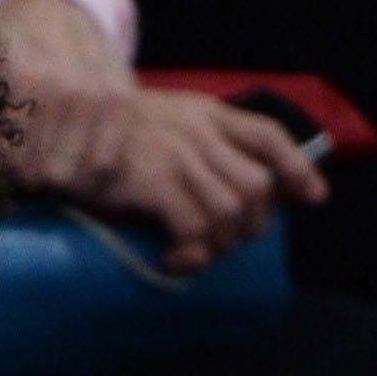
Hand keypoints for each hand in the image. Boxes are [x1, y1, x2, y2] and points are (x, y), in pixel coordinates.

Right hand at [0, 0, 325, 275]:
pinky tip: (172, 261)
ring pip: (232, 212)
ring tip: (191, 256)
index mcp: (206, 114)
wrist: (63, 122)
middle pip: (258, 186)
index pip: (268, 137)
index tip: (313, 198)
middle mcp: (202, 133)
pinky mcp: (158, 184)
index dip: (298, 169)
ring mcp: (182, 158)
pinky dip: (190, 254)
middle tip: (221, 245)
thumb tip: (212, 183)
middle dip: (251, 226)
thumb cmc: (103, 134)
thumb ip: (190, 145)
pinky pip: (196, 228)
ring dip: (219, 245)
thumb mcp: (160, 123)